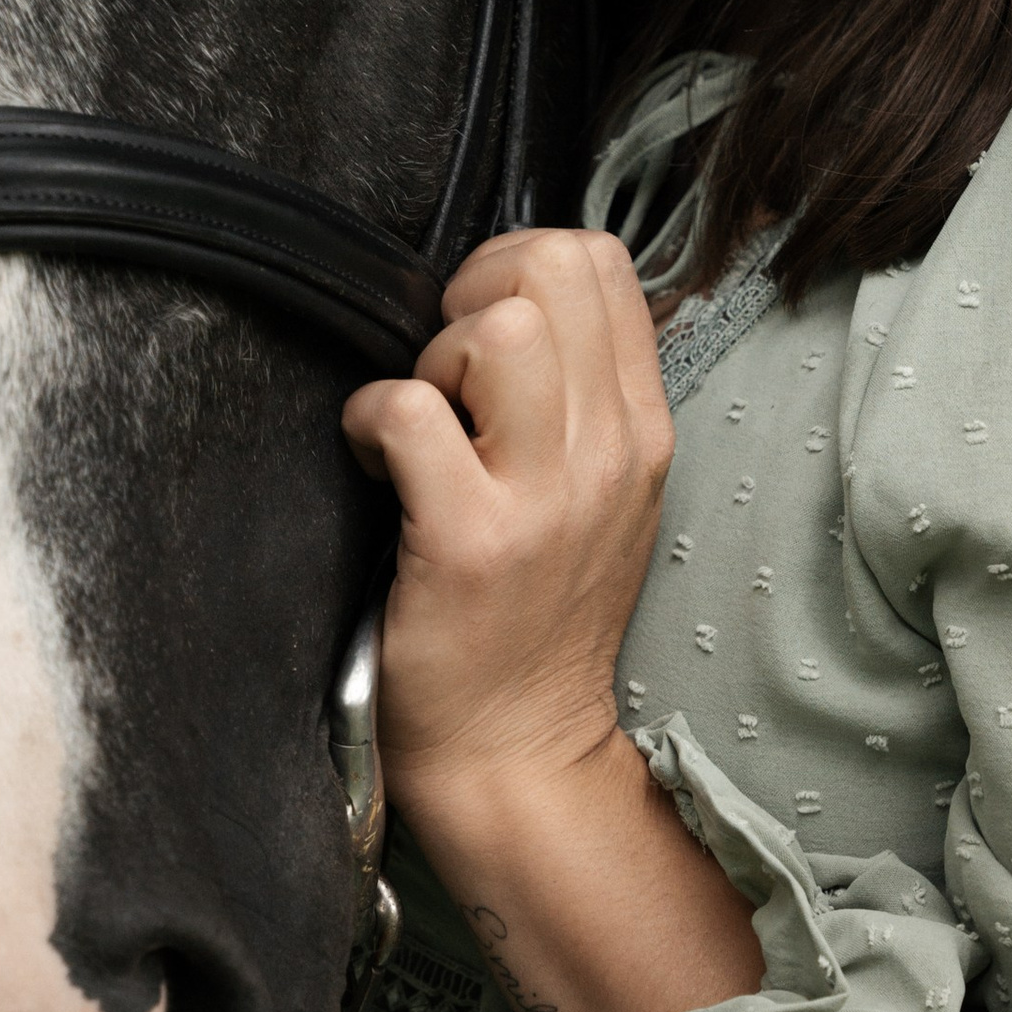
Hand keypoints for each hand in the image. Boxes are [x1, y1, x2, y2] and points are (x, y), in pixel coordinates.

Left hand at [342, 225, 674, 817]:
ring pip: (497, 327)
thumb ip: (579, 396)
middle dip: (474, 294)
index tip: (475, 331)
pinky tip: (375, 463)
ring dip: (432, 357)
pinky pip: (409, 411)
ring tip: (423, 423)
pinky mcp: (473, 541)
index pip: (602, 262)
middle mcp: (610, 453)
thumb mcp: (601, 494)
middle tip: (445, 375)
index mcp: (641, 429)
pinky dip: (370, 418)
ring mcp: (547, 497)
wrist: (517, 748)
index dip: (516, 265)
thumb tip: (512, 297)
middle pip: (552, 267)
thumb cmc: (537, 613)